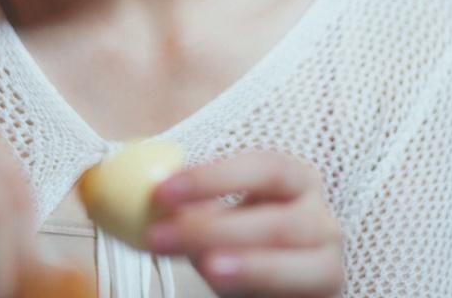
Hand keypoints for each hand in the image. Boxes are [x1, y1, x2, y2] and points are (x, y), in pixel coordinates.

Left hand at [145, 151, 343, 296]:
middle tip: (162, 236)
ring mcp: (327, 262)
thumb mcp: (215, 218)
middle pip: (276, 220)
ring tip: (205, 266)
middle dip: (215, 229)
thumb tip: (124, 195)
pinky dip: (258, 289)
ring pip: (294, 264)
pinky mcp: (325, 297)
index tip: (163, 191)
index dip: (214, 178)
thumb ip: (183, 206)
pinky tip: (225, 286)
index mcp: (295, 179)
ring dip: (246, 265)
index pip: (264, 167)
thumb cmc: (244, 243)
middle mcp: (321, 217)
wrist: (275, 286)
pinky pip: (296, 295)